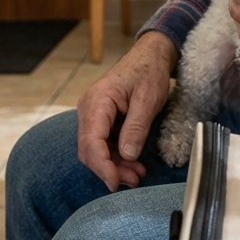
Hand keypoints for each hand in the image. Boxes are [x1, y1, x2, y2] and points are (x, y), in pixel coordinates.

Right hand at [76, 30, 176, 191]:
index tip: (115, 183)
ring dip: (115, 165)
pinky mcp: (101, 120)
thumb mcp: (148, 99)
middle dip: (110, 169)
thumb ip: (136, 127)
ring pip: (96, 150)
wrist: (150, 56)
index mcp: (98, 101)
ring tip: (137, 174)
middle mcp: (89, 109)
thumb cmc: (149, 71)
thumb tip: (127, 156)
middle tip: (134, 180)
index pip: (91, 141)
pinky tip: (133, 163)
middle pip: (90, 150)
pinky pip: (104, 144)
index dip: (102, 166)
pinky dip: (117, 156)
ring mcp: (93, 115)